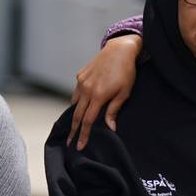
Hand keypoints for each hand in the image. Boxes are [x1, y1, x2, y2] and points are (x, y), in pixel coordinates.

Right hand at [67, 35, 141, 150]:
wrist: (120, 49)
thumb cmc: (126, 72)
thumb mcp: (124, 93)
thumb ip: (114, 110)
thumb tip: (110, 128)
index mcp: (98, 96)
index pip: (87, 120)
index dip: (83, 135)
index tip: (79, 146)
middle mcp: (87, 89)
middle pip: (77, 114)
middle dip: (73, 130)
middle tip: (69, 142)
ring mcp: (82, 81)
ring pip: (75, 103)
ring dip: (75, 114)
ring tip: (76, 124)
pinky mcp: (80, 75)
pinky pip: (77, 92)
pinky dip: (78, 99)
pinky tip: (83, 103)